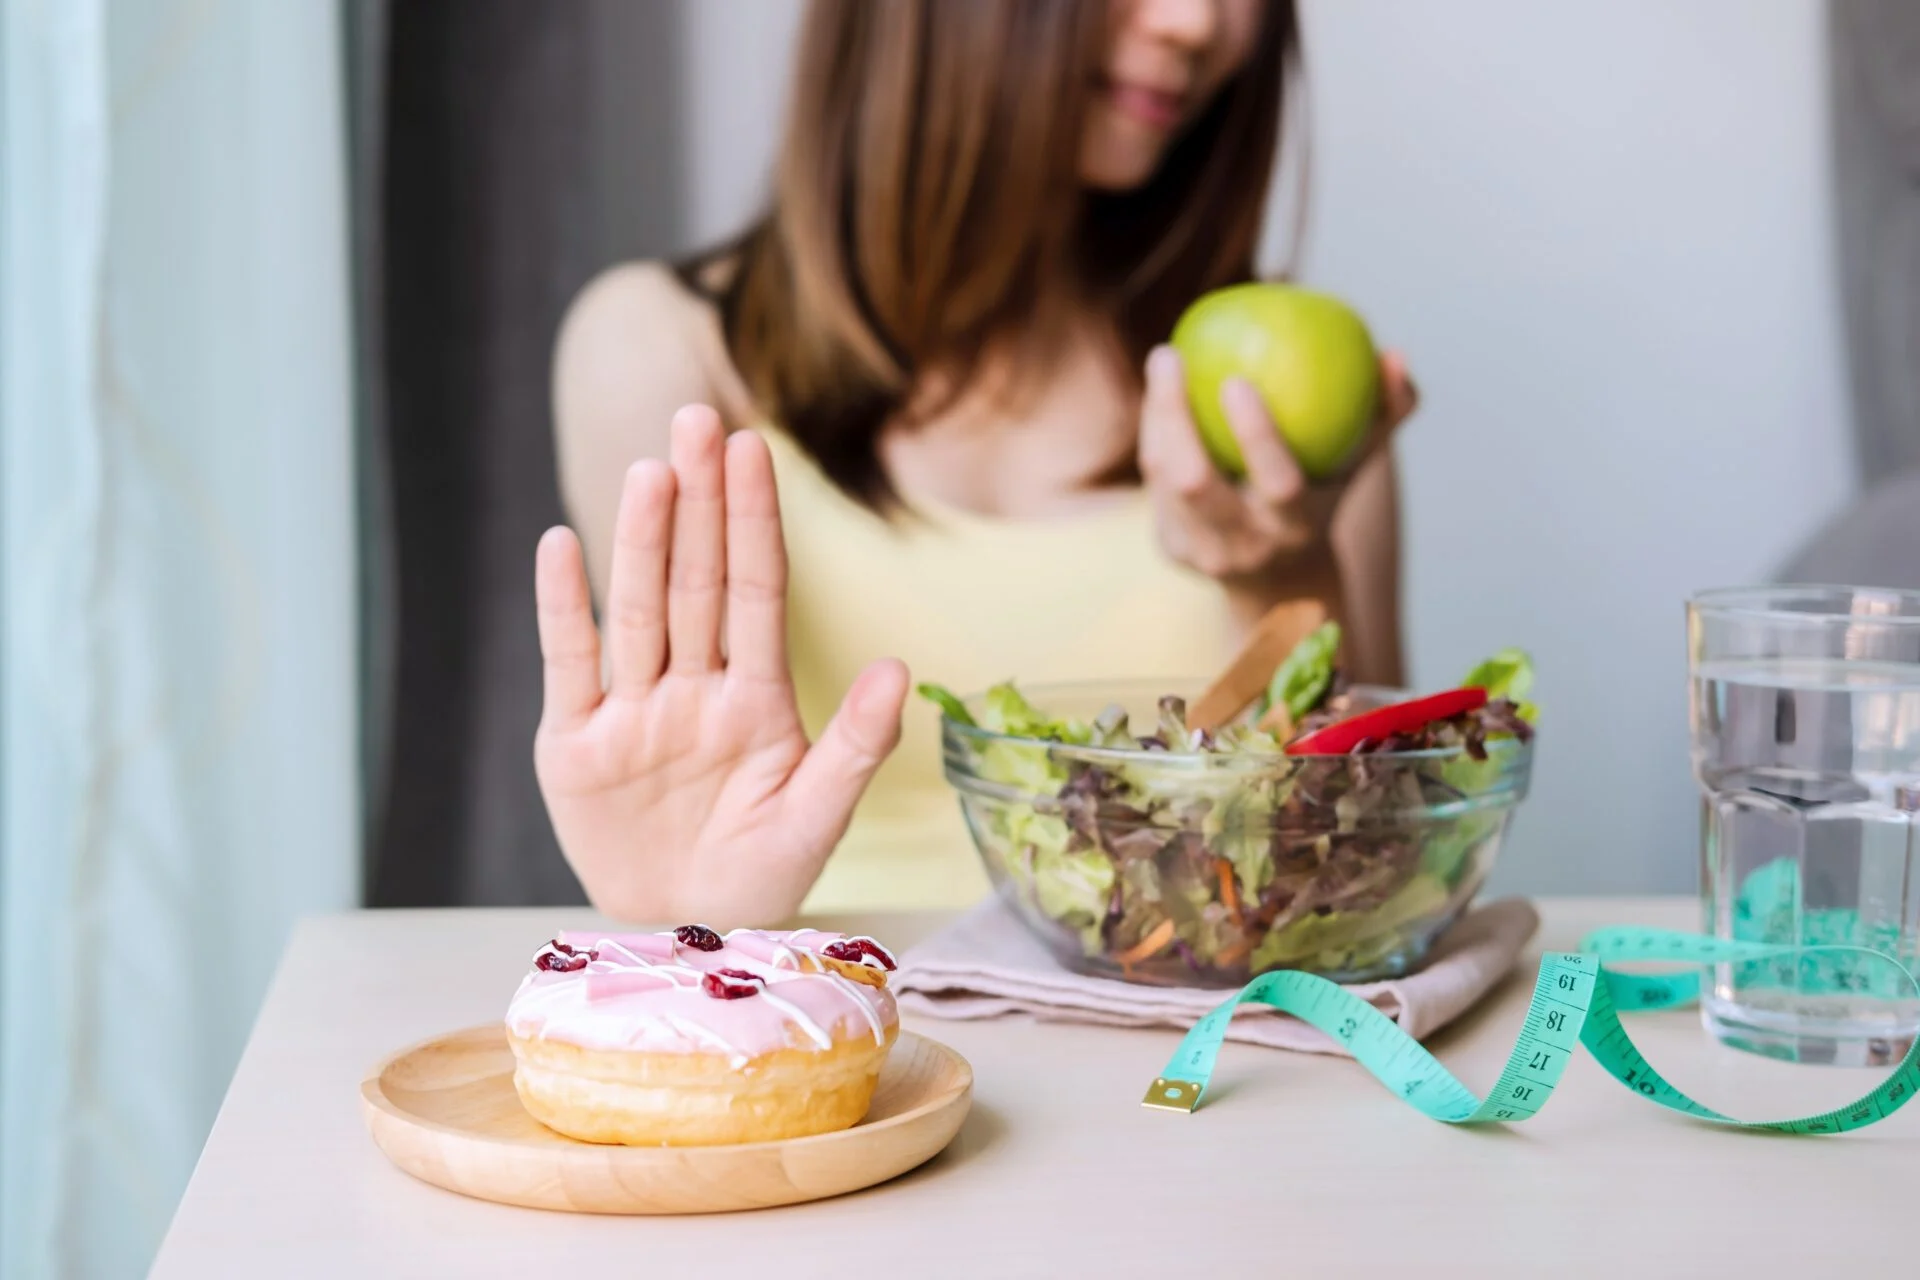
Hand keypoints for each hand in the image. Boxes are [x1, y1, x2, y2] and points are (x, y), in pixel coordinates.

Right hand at [532, 405, 908, 924]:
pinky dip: (563, 608)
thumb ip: (856, 745)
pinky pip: (570, 664)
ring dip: (642, 542)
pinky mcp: (575, 744)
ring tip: (651, 472)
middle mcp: (693, 688)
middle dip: (699, 502)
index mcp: (756, 699)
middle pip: (696, 580)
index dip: (754, 521)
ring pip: (638, 610)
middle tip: (697, 418)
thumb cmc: (760, 874)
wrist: (685, 936)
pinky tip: (562, 545)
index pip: (756, 592)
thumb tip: (903, 668)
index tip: (752, 450)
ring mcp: (633, 711)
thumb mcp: (819, 819)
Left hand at [1137, 344, 1417, 583]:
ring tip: (1165, 359)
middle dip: (1175, 415)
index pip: (1277, 484)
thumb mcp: (1360, 465)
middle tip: (1171, 353)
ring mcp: (1202, 552)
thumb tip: (1395, 355)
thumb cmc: (1326, 499)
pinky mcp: (1171, 549)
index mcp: (1294, 528)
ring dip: (1157, 416)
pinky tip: (1160, 391)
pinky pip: (1154, 483)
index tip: (1236, 379)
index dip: (1256, 435)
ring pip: (1164, 479)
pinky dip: (1155, 434)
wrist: (1281, 584)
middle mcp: (1244, 546)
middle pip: (1195, 481)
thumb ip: (1385, 412)